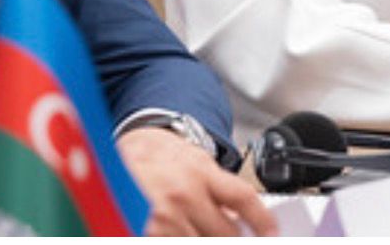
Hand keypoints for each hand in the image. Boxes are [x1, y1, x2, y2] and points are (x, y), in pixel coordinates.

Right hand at [117, 127, 276, 236]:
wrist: (116, 154)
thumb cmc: (156, 156)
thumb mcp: (194, 161)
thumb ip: (218, 188)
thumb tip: (241, 218)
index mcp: (200, 173)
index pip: (244, 199)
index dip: (263, 221)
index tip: (273, 234)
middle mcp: (184, 195)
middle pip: (227, 233)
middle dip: (234, 239)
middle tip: (237, 236)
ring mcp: (164, 218)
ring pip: (202, 244)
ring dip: (205, 240)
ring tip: (201, 230)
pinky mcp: (143, 230)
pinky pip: (176, 244)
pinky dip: (182, 240)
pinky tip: (182, 234)